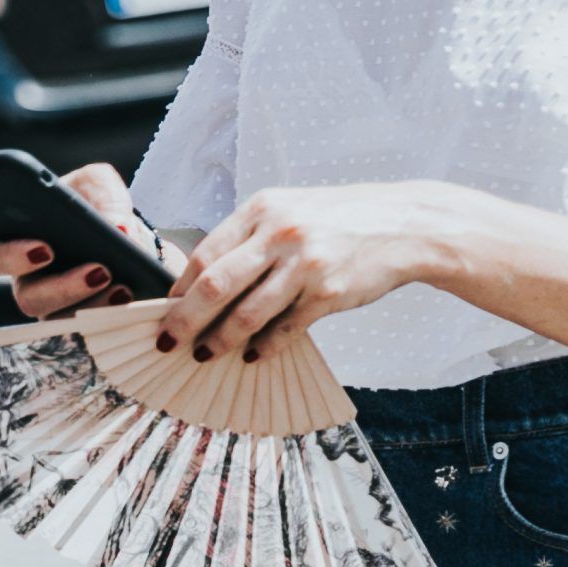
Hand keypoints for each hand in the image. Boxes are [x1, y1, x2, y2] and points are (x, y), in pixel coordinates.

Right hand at [0, 162, 183, 316]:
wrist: (132, 237)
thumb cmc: (97, 205)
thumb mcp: (97, 184)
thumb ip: (102, 192)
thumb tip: (118, 227)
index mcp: (15, 245)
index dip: (10, 257)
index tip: (45, 248)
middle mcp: (30, 283)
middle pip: (29, 299)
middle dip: (65, 287)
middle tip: (99, 270)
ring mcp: (58, 310)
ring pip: (64, 322)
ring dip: (96, 305)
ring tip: (124, 286)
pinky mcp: (88, 327)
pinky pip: (94, 333)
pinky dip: (116, 315)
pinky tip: (135, 298)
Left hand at [160, 185, 438, 360]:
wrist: (402, 226)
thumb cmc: (341, 221)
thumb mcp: (290, 212)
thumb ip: (252, 238)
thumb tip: (209, 279)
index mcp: (262, 209)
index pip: (205, 253)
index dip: (179, 288)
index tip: (165, 312)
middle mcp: (279, 234)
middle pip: (215, 284)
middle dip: (186, 319)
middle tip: (169, 342)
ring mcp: (304, 264)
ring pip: (247, 312)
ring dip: (221, 340)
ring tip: (206, 355)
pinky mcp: (328, 293)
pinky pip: (286, 328)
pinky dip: (265, 347)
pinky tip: (253, 356)